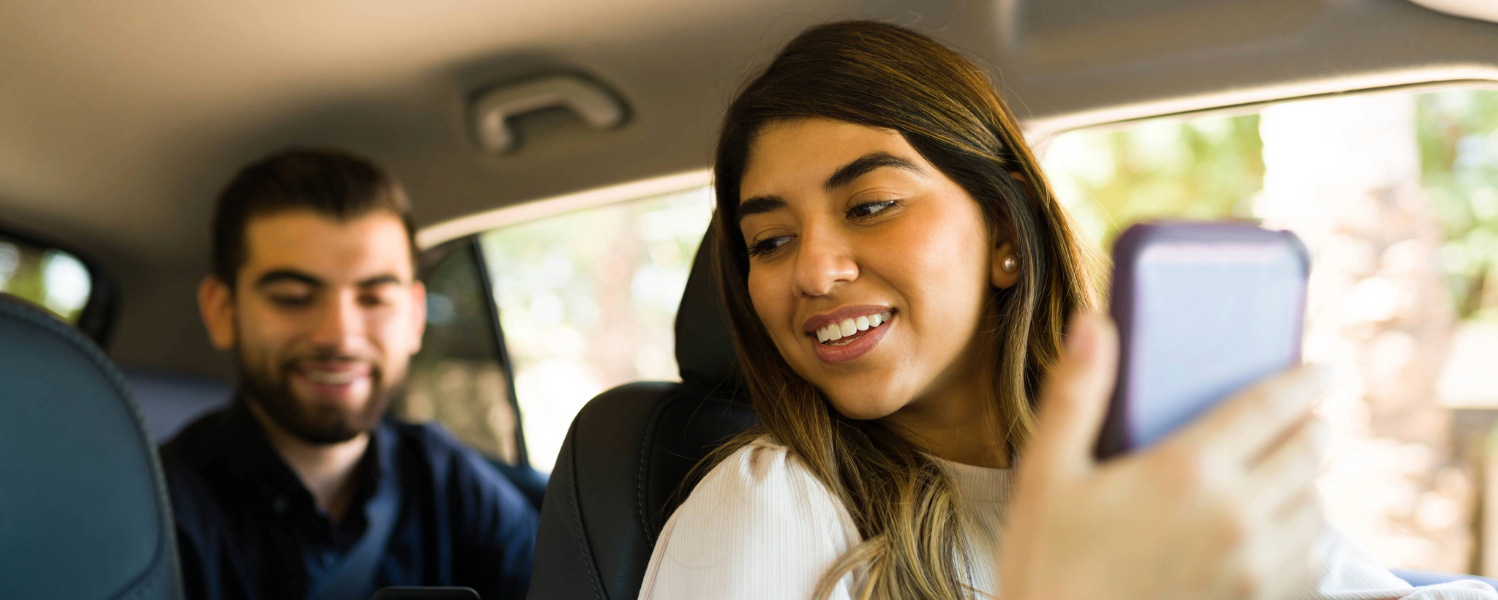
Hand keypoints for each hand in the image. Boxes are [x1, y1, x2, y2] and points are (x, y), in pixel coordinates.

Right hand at [998, 312, 1332, 599]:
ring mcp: (1254, 567)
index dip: (1306, 380)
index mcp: (1187, 470)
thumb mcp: (1048, 472)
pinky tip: (1279, 532)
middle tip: (1306, 419)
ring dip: (1310, 484)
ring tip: (1290, 474)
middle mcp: (1235, 515)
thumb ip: (1076, 393)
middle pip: (1309, 455)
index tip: (1325, 369)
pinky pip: (1309, 562)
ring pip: (1317, 510)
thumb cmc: (1048, 563)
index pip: (1272, 407)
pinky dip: (1305, 538)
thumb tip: (1092, 322)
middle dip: (1314, 428)